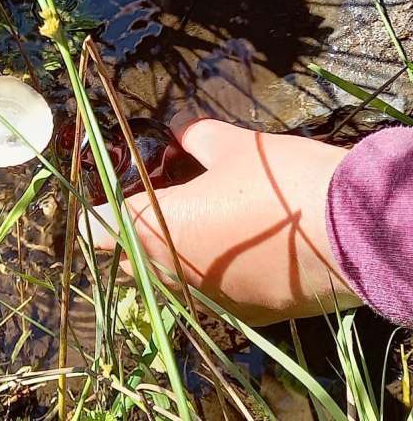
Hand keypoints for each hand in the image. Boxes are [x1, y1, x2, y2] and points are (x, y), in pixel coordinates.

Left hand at [87, 120, 362, 325]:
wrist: (353, 233)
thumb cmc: (280, 180)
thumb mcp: (234, 146)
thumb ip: (196, 138)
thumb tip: (184, 133)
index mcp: (155, 228)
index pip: (97, 229)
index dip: (96, 213)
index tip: (107, 200)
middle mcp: (170, 272)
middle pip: (126, 262)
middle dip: (131, 237)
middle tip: (157, 206)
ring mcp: (206, 300)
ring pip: (166, 283)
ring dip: (169, 259)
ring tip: (198, 226)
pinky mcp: (243, 315)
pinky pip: (207, 296)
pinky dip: (209, 276)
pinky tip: (235, 251)